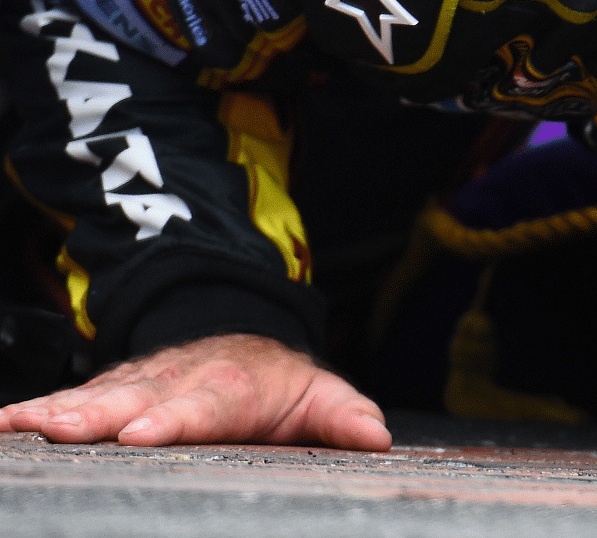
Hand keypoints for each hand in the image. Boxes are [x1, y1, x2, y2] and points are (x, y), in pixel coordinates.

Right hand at [0, 334, 391, 450]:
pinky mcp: (114, 389)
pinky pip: (71, 398)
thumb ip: (346, 417)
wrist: (243, 341)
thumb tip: (378, 436)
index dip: (176, 418)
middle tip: (69, 432)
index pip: (206, 403)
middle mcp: (182, 378)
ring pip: (99, 395)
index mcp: (235, 385)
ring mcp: (143, 381)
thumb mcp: (321, 397)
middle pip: (141, 397)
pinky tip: (5, 425)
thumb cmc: (282, 384)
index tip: (146, 432)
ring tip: (22, 427)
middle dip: (104, 414)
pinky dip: (34, 410)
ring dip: (60, 411)